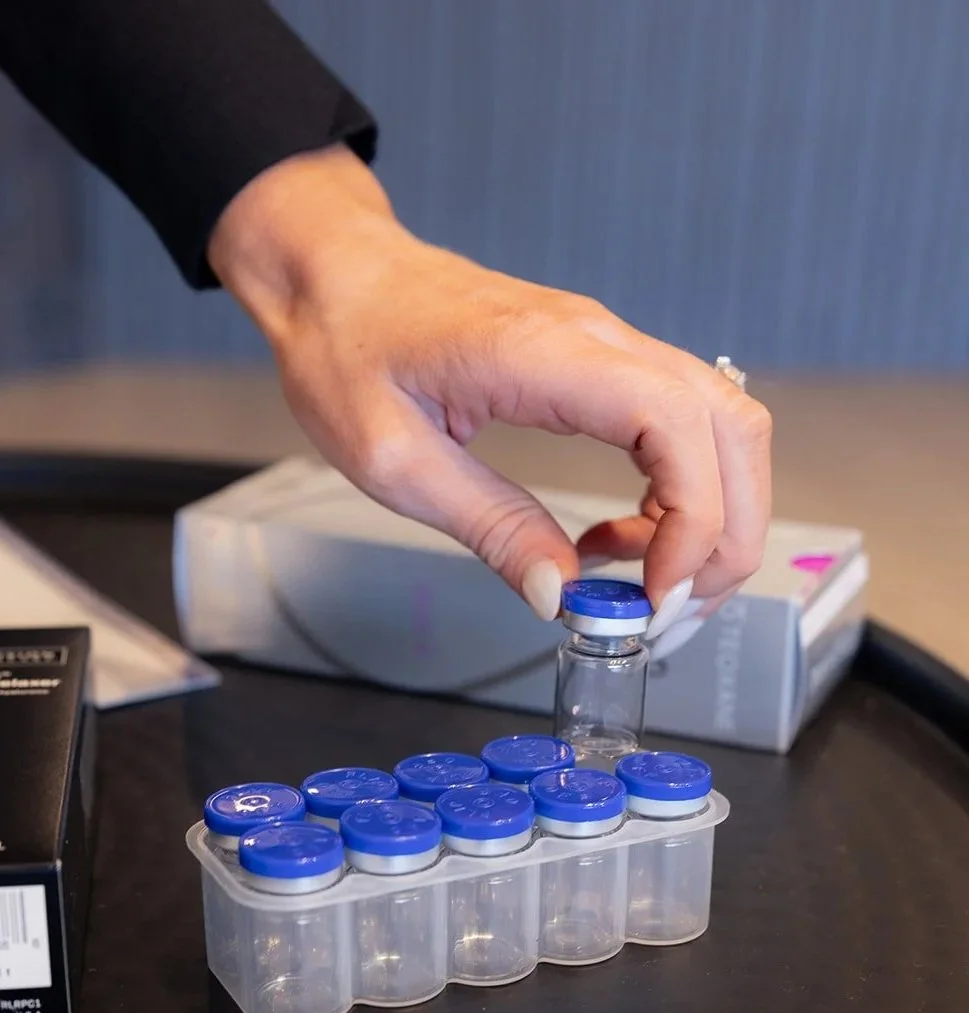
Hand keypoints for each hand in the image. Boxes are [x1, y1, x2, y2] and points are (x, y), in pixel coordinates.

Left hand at [208, 146, 771, 634]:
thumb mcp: (395, 462)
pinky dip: (675, 493)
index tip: (656, 593)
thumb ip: (489, 527)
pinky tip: (617, 539)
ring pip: (718, 425)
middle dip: (727, 531)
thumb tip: (561, 595)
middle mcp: (598, 339)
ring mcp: (606, 345)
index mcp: (546, 354)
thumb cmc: (347, 348)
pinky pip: (675, 425)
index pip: (678, 426)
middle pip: (729, 427)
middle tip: (677, 608)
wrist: (335, 275)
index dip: (694, 520)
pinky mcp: (598, 363)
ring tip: (652, 583)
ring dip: (712, 513)